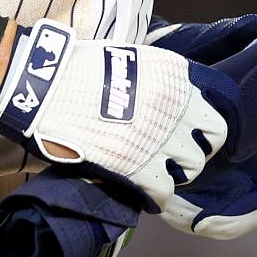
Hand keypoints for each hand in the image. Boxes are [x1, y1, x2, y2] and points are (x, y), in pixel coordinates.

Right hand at [0, 20, 234, 207]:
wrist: (44, 85)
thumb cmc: (76, 68)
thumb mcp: (127, 60)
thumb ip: (154, 82)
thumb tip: (165, 104)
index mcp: (174, 76)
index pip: (213, 111)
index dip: (199, 127)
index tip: (186, 134)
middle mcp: (176, 105)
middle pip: (209, 142)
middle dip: (190, 151)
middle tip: (170, 156)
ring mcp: (160, 138)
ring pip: (191, 169)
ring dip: (174, 173)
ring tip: (154, 173)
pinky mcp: (139, 167)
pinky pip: (164, 192)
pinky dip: (155, 196)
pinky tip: (142, 193)